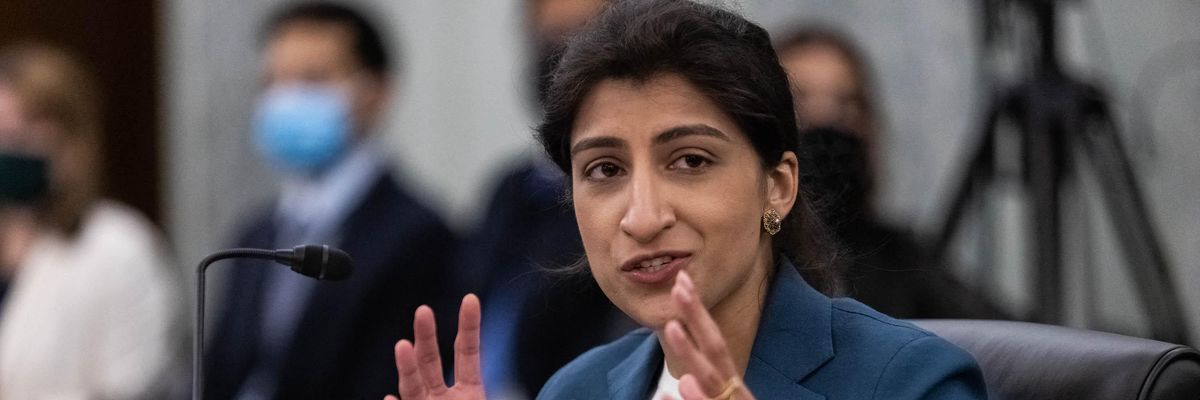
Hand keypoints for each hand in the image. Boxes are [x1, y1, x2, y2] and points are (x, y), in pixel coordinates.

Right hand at [385, 294, 484, 399]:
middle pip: (430, 361)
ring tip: (402, 345)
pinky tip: (390, 398)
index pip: (467, 352)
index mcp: (469, 391)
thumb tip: (467, 353)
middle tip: (423, 310)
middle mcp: (442, 398)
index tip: (471, 298)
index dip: (469, 326)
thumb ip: (476, 389)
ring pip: (413, 386)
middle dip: (426, 335)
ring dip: (407, 366)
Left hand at [659, 271, 754, 399]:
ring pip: (710, 378)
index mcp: (729, 380)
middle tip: (678, 289)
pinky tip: (663, 395)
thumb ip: (705, 389)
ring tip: (672, 327)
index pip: (713, 340)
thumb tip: (684, 380)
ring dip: (690, 352)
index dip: (697, 312)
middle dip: (697, 317)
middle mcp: (732, 389)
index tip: (682, 283)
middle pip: (716, 348)